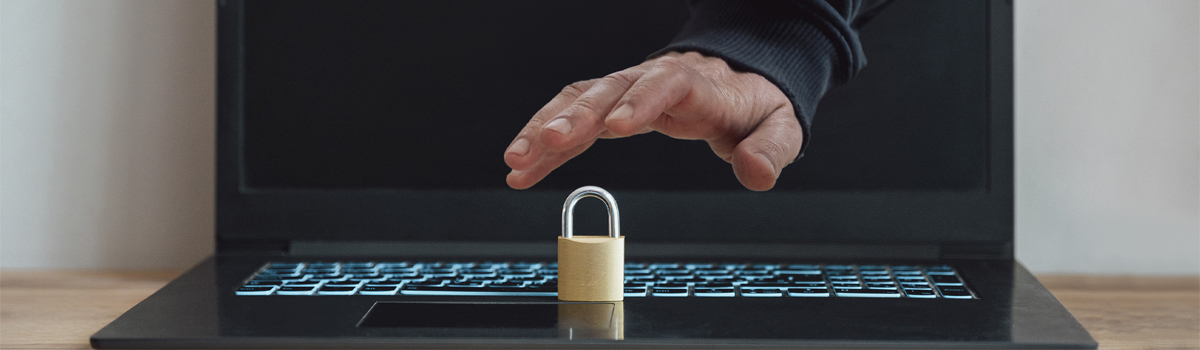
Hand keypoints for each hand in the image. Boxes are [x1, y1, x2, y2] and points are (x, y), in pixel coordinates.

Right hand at [503, 52, 802, 190]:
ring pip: (580, 101)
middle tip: (550, 142)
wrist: (738, 79)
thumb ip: (770, 149)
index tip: (616, 126)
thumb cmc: (754, 103)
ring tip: (518, 159)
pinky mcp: (610, 106)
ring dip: (546, 128)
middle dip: (576, 115)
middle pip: (610, 90)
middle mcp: (653, 80)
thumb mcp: (779, 126)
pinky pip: (572, 117)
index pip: (666, 84)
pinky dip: (544, 141)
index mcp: (696, 84)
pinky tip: (522, 166)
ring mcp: (627, 90)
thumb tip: (757, 172)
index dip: (640, 102)